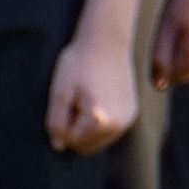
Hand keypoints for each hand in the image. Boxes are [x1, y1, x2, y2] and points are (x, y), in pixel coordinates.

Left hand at [47, 26, 140, 153]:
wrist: (107, 41)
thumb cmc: (79, 63)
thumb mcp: (60, 92)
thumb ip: (56, 123)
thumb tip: (58, 146)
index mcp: (100, 120)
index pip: (71, 141)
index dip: (63, 124)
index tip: (68, 101)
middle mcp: (118, 125)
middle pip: (87, 147)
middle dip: (76, 130)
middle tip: (76, 102)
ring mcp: (128, 120)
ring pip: (99, 141)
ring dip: (88, 128)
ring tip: (87, 99)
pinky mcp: (132, 113)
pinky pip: (110, 131)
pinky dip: (101, 122)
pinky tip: (98, 99)